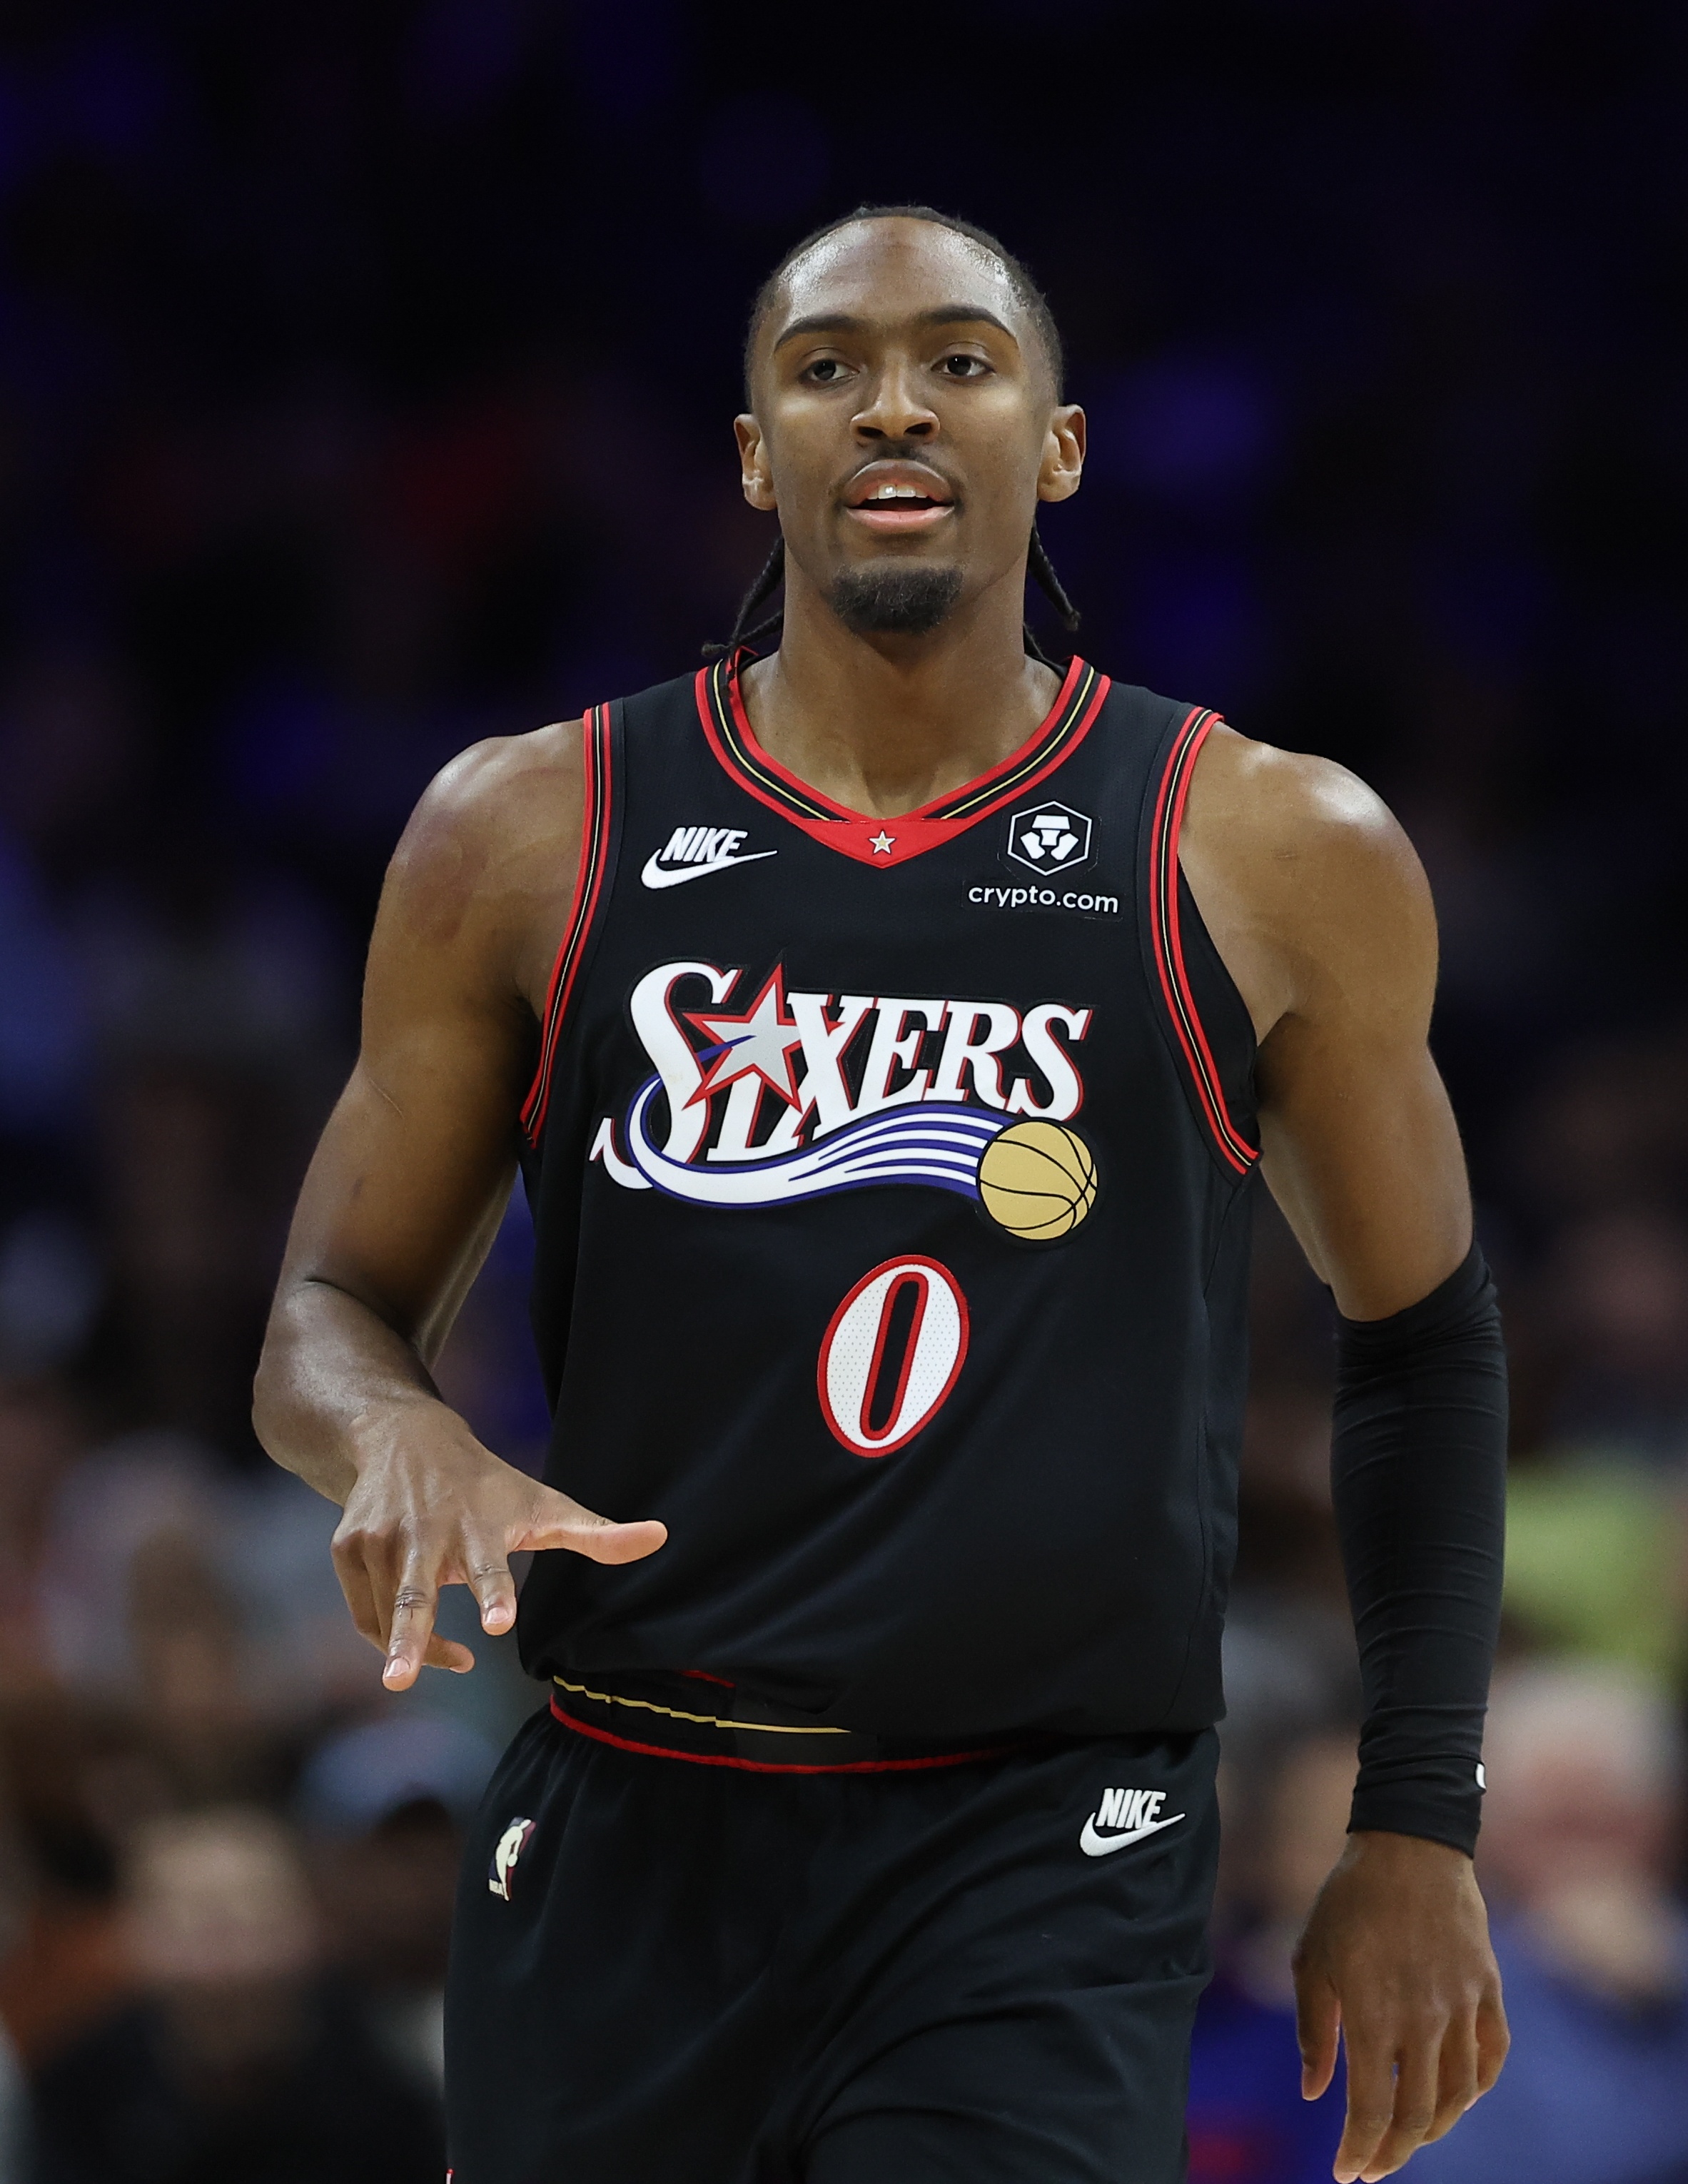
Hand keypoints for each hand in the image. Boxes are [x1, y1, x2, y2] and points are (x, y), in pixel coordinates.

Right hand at [330, 1400, 665, 1688]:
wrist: (404, 1439)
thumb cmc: (486, 1484)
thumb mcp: (542, 1503)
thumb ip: (595, 1531)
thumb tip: (662, 1537)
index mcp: (477, 1525)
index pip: (488, 1566)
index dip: (495, 1593)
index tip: (500, 1622)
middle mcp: (423, 1534)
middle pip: (414, 1595)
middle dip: (410, 1638)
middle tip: (400, 1680)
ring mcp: (379, 1542)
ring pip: (388, 1615)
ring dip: (403, 1648)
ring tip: (408, 1674)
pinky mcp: (347, 1550)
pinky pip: (367, 1614)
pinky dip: (386, 1638)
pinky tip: (415, 1649)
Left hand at [1293, 1830, 1507, 2181]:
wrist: (1408, 1845)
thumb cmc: (1348, 1901)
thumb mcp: (1312, 1960)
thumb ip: (1313, 2032)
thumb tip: (1313, 2094)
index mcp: (1372, 2014)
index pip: (1371, 2110)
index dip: (1359, 2150)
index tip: (1346, 2174)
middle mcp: (1423, 2020)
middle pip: (1417, 2115)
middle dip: (1393, 2152)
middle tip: (1373, 2168)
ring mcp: (1461, 2006)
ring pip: (1458, 2095)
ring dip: (1434, 2128)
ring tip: (1409, 2138)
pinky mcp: (1488, 1989)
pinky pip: (1491, 2056)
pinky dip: (1476, 2087)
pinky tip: (1457, 2097)